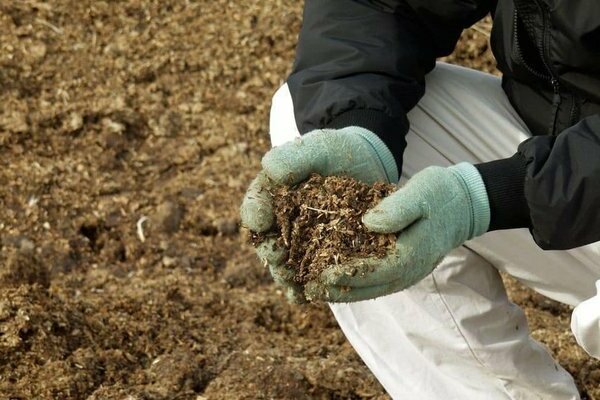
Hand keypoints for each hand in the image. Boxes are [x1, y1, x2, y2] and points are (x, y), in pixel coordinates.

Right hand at [240, 127, 397, 302]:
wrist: (365, 165)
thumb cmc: (335, 153)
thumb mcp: (317, 147)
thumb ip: (293, 157)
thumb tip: (269, 169)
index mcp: (271, 195)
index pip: (255, 206)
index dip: (255, 214)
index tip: (260, 219)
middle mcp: (279, 223)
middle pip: (266, 241)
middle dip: (269, 251)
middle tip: (276, 256)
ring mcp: (299, 243)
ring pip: (284, 264)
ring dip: (284, 275)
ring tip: (290, 282)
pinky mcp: (320, 257)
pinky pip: (307, 276)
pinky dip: (303, 288)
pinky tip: (305, 296)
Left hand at [305, 163, 489, 301]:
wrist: (464, 204)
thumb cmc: (441, 194)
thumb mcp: (421, 192)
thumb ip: (397, 208)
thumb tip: (368, 223)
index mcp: (413, 254)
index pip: (376, 272)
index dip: (347, 275)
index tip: (322, 275)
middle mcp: (409, 270)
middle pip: (369, 288)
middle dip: (338, 291)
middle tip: (309, 289)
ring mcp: (407, 272)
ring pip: (371, 289)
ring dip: (343, 291)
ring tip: (314, 289)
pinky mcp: (402, 266)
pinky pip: (375, 281)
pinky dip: (354, 283)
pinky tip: (333, 279)